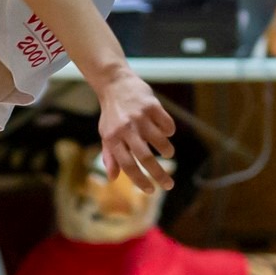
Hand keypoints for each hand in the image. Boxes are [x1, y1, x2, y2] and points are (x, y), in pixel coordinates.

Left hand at [95, 67, 174, 190]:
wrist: (115, 83)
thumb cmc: (111, 113)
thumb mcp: (106, 134)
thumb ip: (109, 156)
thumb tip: (112, 178)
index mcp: (113, 138)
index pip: (127, 165)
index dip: (140, 180)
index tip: (151, 190)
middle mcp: (126, 129)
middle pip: (145, 158)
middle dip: (159, 174)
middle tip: (169, 185)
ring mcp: (140, 117)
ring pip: (160, 142)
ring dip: (167, 151)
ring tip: (168, 153)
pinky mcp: (152, 106)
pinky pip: (167, 125)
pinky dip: (169, 132)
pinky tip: (166, 132)